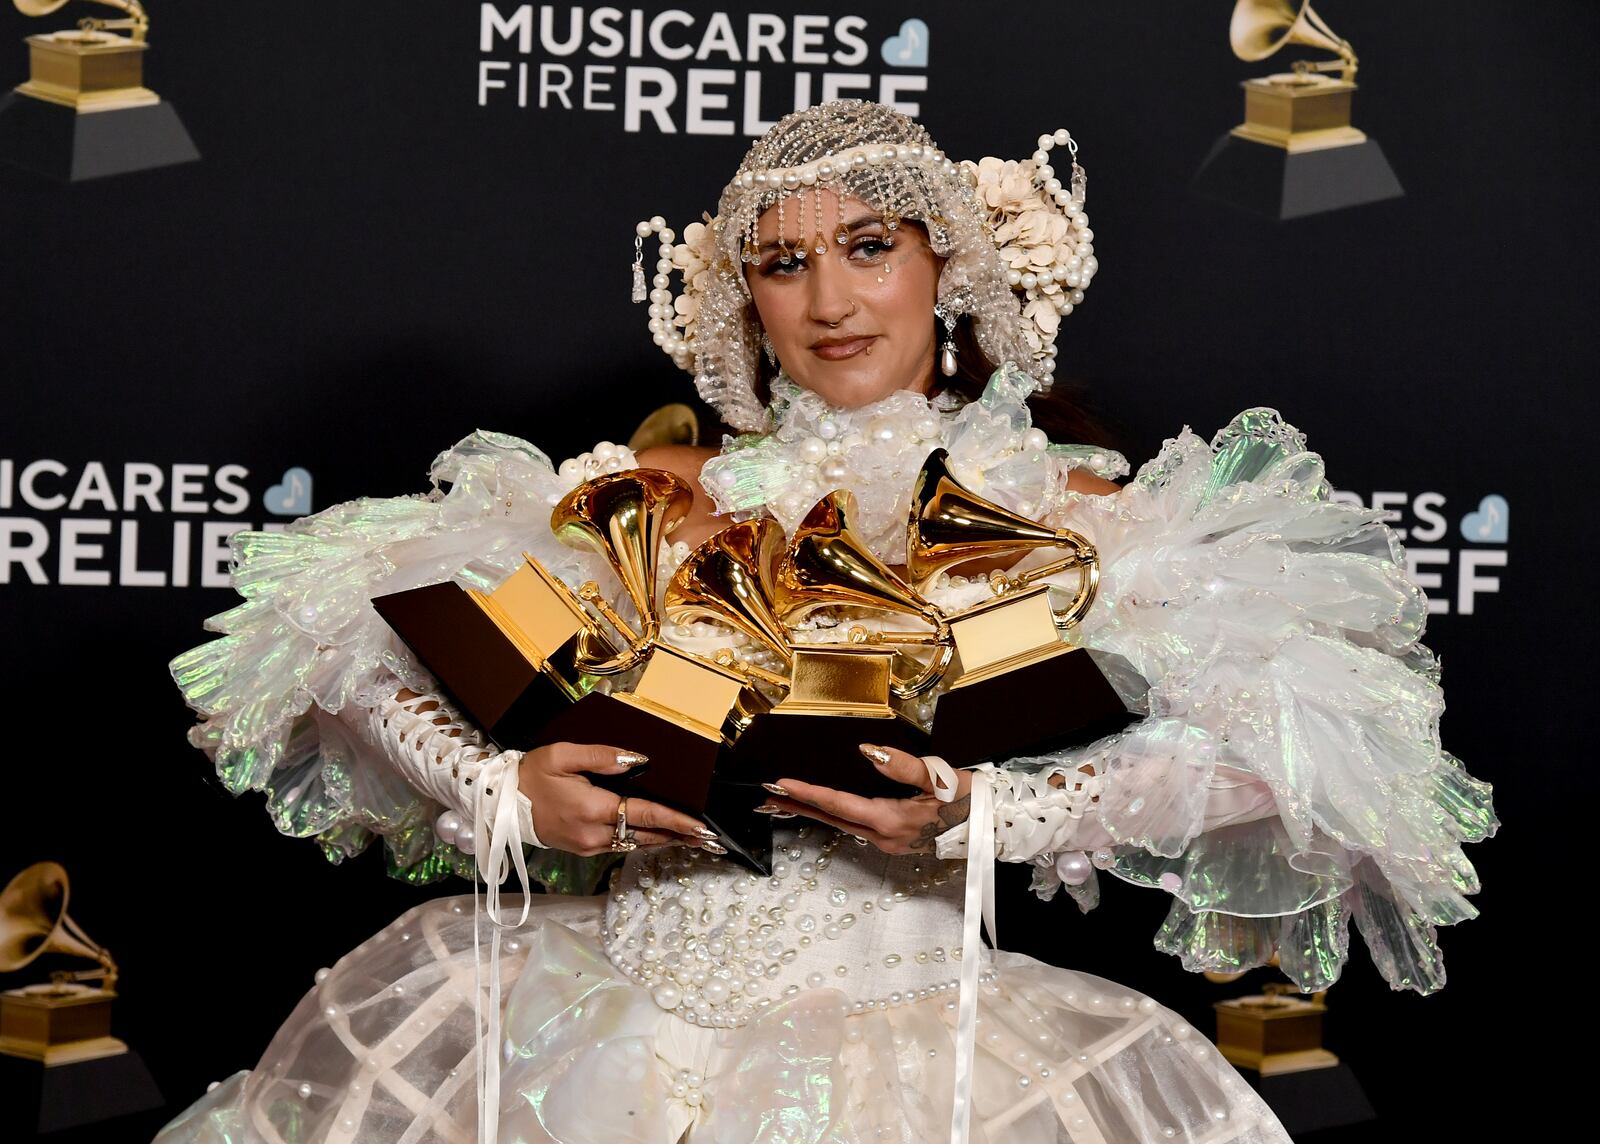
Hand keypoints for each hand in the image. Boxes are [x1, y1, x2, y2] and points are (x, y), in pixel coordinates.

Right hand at [516, 742, 714, 855]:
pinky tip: (656, 834)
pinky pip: (620, 846)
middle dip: (678, 836)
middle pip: (646, 836)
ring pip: (634, 843)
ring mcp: (587, 845)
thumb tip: (637, 760)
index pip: (644, 815)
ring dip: (662, 840)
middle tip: (708, 837)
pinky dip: (642, 840)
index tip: (701, 827)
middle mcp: (593, 834)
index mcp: (592, 809)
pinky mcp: (582, 849)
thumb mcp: (562, 755)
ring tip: (690, 837)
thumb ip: (602, 756)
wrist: (499, 805)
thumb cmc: (530, 775)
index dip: (676, 821)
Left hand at [759, 744, 972, 854]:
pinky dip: (836, 815)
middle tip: (768, 794)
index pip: (840, 804)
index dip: (808, 793)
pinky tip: (827, 808)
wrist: (995, 827)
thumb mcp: (940, 778)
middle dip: (800, 806)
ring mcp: (890, 843)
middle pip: (834, 819)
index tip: (781, 784)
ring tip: (788, 799)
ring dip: (816, 811)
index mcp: (891, 820)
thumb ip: (903, 766)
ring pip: (844, 824)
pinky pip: (857, 827)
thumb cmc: (971, 800)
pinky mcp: (897, 841)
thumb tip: (869, 752)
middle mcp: (885, 837)